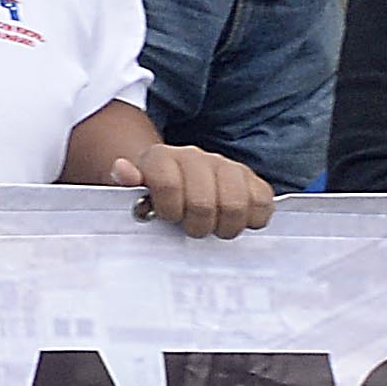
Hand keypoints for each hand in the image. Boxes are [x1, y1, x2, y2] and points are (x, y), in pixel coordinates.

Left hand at [109, 142, 276, 239]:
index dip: (169, 211)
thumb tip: (122, 169)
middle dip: (197, 226)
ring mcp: (228, 167)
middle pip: (204, 203)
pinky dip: (252, 220)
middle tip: (192, 228)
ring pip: (236, 205)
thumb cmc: (154, 193)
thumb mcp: (132, 189)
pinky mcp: (253, 180)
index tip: (168, 217)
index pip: (169, 186)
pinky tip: (235, 221)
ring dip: (224, 227)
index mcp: (163, 158)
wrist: (178, 179)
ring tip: (213, 227)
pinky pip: (263, 203)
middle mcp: (197, 157)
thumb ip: (126, 180)